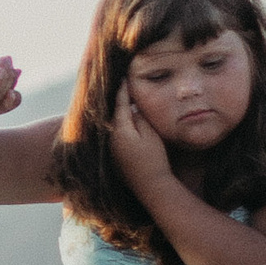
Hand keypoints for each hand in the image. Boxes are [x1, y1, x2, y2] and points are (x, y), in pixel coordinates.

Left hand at [107, 75, 173, 193]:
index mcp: (120, 129)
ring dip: (118, 113)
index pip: (120, 104)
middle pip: (114, 113)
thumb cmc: (154, 158)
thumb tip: (131, 108)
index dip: (122, 90)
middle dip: (117, 100)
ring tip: (121, 100)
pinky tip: (124, 121)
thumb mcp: (150, 134)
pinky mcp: (115, 156)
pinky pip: (115, 134)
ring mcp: (112, 148)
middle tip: (119, 85)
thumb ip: (139, 118)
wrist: (150, 186)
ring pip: (114, 124)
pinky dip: (119, 125)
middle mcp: (111, 138)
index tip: (123, 78)